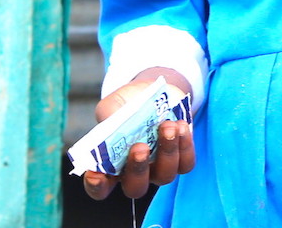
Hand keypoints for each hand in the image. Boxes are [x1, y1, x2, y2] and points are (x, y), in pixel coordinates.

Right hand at [82, 70, 195, 201]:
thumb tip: (114, 124)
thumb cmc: (127, 103)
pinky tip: (180, 126)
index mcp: (111, 164)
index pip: (100, 187)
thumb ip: (109, 116)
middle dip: (138, 169)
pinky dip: (185, 146)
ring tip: (167, 126)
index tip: (96, 174)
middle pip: (135, 188)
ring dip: (166, 151)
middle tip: (140, 147)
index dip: (96, 185)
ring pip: (164, 175)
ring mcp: (158, 169)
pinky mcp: (180, 159)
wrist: (153, 92)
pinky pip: (185, 164)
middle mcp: (134, 173)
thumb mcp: (113, 105)